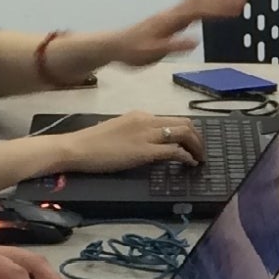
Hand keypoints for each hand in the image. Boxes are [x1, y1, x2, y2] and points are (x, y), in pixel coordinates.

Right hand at [52, 110, 203, 173]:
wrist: (77, 148)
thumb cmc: (92, 142)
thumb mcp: (118, 129)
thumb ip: (134, 132)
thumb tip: (146, 141)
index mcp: (140, 115)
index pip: (172, 119)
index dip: (187, 131)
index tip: (191, 142)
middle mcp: (147, 120)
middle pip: (184, 123)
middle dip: (198, 137)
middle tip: (201, 151)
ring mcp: (146, 134)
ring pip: (184, 133)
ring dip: (197, 146)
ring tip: (199, 158)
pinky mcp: (144, 151)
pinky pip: (174, 150)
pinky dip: (186, 157)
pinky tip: (189, 164)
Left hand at [92, 0, 249, 69]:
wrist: (115, 45)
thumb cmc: (131, 50)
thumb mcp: (152, 53)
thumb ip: (173, 46)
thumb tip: (194, 40)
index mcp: (170, 20)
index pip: (200, 9)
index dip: (219, 6)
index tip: (237, 4)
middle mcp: (172, 13)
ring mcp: (171, 14)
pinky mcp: (170, 18)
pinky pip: (192, 6)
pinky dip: (206, 2)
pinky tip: (213, 5)